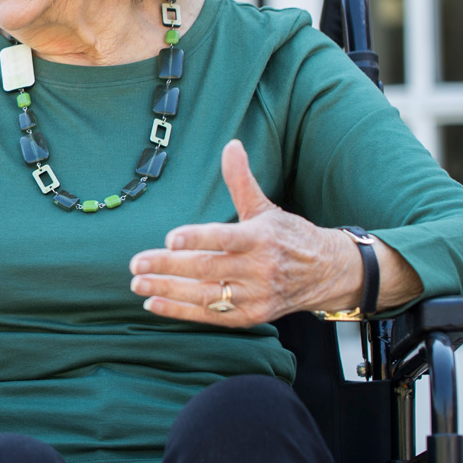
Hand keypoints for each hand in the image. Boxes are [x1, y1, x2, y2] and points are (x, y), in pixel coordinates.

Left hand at [127, 139, 362, 326]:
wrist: (327, 273)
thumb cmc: (289, 236)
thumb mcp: (266, 208)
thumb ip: (241, 180)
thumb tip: (231, 145)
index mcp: (261, 238)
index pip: (224, 238)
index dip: (196, 238)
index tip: (170, 238)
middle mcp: (259, 268)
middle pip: (207, 268)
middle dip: (168, 266)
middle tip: (135, 264)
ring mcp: (256, 295)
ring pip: (205, 295)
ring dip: (168, 291)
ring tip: (138, 284)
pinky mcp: (251, 316)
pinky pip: (210, 315)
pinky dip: (180, 312)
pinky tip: (154, 303)